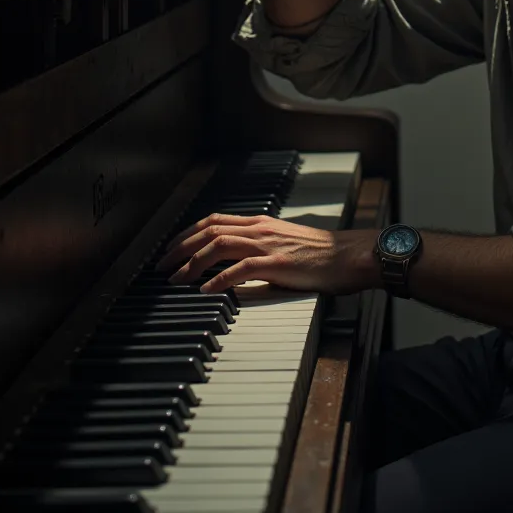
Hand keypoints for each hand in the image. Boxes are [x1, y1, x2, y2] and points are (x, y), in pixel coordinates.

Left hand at [155, 213, 377, 294]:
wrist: (351, 254)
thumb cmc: (322, 254)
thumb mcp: (285, 242)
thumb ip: (261, 247)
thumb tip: (235, 263)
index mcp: (261, 222)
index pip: (214, 221)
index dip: (187, 234)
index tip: (171, 250)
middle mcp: (260, 229)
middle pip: (209, 231)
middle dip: (180, 248)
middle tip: (162, 267)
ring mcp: (268, 245)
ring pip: (218, 246)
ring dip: (192, 263)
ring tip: (176, 280)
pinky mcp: (278, 264)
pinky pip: (240, 269)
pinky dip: (218, 280)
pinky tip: (205, 291)